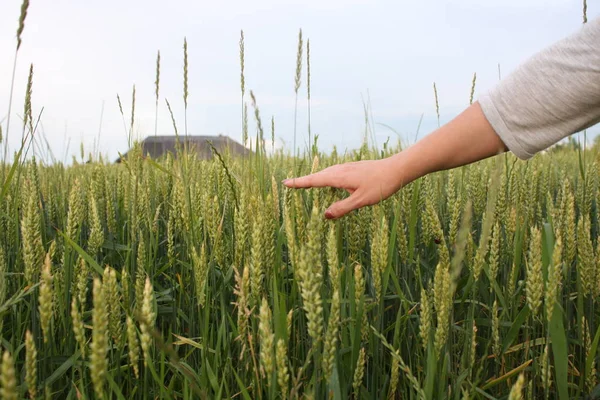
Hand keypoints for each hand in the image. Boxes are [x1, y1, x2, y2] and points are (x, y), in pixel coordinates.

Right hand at [282, 102, 506, 219]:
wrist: (398, 168)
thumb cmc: (381, 185)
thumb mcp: (361, 201)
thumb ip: (342, 208)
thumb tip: (325, 216)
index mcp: (338, 177)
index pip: (313, 181)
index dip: (299, 183)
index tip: (285, 183)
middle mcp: (340, 170)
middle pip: (317, 176)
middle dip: (304, 180)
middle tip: (290, 184)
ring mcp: (347, 168)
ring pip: (326, 173)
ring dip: (314, 178)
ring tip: (305, 183)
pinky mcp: (353, 168)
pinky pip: (333, 173)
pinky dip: (325, 177)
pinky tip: (330, 182)